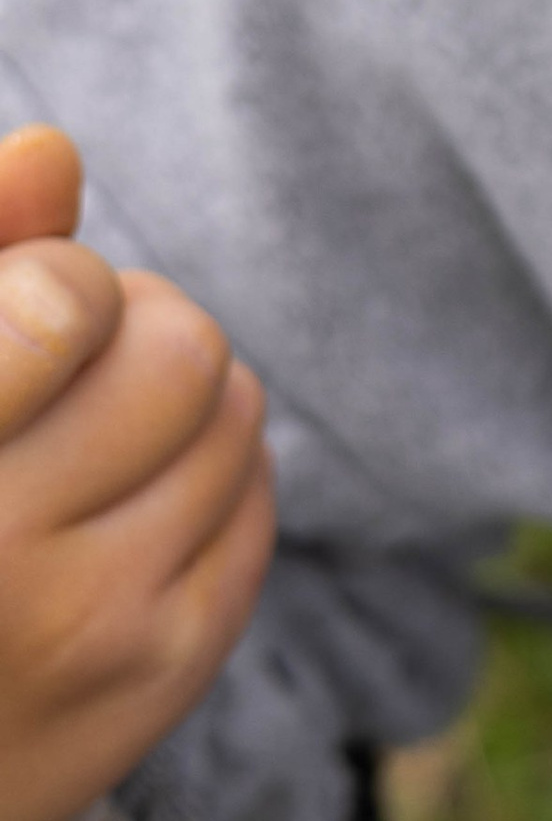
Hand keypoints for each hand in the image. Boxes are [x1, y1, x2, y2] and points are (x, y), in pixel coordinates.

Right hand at [0, 125, 272, 820]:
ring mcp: (92, 628)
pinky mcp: (165, 671)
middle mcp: (0, 559)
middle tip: (65, 369)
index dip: (60, 284)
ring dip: (177, 400)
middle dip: (135, 329)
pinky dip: (206, 475)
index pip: (67, 303)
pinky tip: (122, 503)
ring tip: (86, 438)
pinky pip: (257, 500)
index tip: (26, 316)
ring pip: (235, 413)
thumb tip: (53, 149)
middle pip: (183, 345)